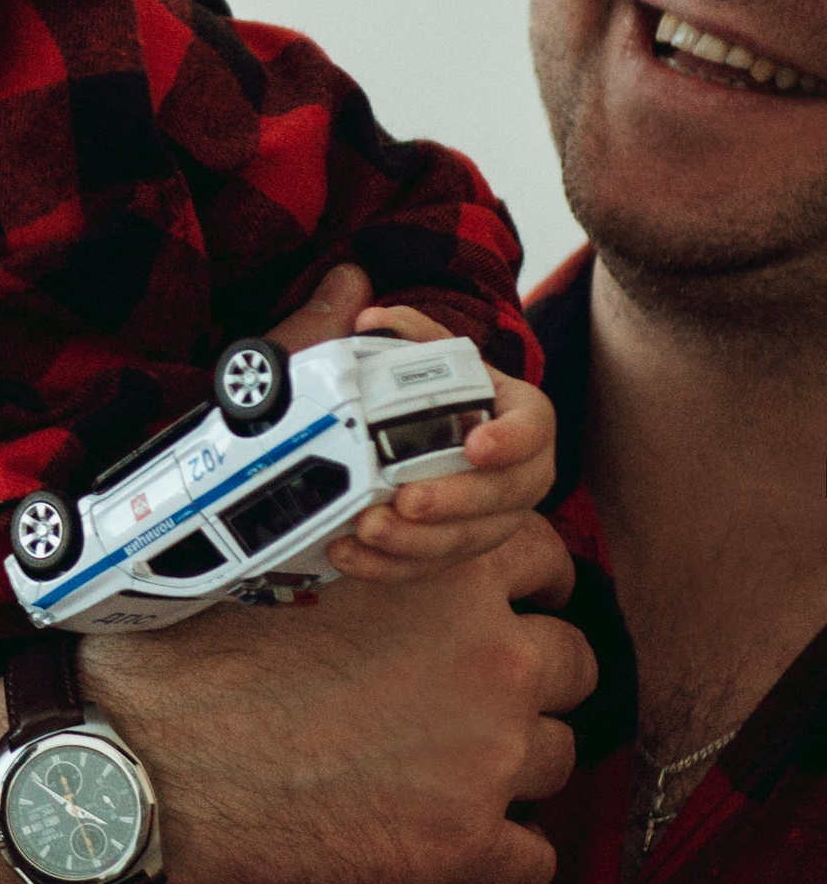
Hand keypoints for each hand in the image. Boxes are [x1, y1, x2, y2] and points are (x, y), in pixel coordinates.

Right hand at [77, 510, 589, 883]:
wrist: (154, 762)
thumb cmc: (203, 660)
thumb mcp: (296, 564)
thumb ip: (381, 559)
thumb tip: (403, 554)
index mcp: (450, 575)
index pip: (548, 562)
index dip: (527, 589)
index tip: (507, 609)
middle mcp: (490, 660)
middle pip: (575, 666)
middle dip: (533, 682)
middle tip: (475, 700)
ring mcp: (486, 758)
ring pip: (557, 761)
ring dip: (513, 767)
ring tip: (444, 771)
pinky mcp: (464, 846)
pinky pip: (535, 858)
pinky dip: (500, 854)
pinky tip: (446, 841)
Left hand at [322, 302, 555, 580]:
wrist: (415, 437)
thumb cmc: (427, 393)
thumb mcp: (419, 357)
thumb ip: (402, 335)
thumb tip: (370, 317)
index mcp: (518, 414)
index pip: (533, 425)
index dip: (512, 438)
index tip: (476, 445)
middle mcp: (518, 470)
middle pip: (507, 495)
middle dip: (457, 502)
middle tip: (408, 500)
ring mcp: (492, 517)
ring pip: (469, 540)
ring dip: (419, 542)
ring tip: (370, 529)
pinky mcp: (457, 548)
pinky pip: (431, 567)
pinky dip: (389, 566)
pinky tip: (349, 555)